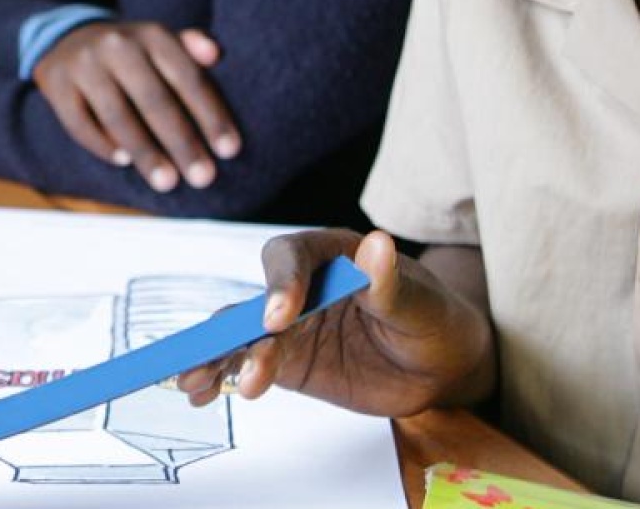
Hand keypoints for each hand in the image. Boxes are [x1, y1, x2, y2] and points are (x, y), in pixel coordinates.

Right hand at [32, 22, 234, 192]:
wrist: (68, 40)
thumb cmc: (131, 53)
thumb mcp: (160, 43)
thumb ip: (192, 47)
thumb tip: (216, 54)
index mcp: (151, 34)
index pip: (186, 77)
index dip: (210, 115)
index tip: (230, 150)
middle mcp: (116, 45)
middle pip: (153, 99)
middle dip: (182, 142)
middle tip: (203, 177)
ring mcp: (83, 65)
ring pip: (117, 116)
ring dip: (145, 152)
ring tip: (167, 182)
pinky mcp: (56, 85)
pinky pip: (80, 123)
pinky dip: (102, 145)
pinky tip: (124, 162)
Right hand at [178, 230, 491, 417]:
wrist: (442, 365)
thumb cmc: (435, 319)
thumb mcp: (420, 304)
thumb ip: (390, 283)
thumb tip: (379, 244)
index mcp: (331, 254)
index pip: (291, 257)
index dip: (279, 284)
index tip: (280, 319)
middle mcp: (302, 287)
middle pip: (254, 299)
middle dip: (231, 329)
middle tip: (215, 354)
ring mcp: (293, 327)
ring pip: (244, 337)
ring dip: (218, 357)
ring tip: (196, 383)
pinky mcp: (291, 363)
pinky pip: (252, 366)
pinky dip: (225, 378)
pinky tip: (203, 395)